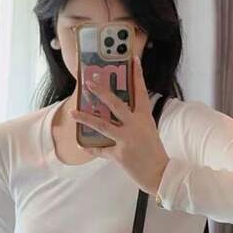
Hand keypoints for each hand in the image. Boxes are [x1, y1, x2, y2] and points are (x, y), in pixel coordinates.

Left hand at [70, 56, 169, 195]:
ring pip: (103, 125)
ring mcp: (127, 140)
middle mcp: (136, 125)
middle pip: (116, 104)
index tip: (133, 59)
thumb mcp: (148, 130)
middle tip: (88, 83)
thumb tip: (115, 110)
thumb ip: (134, 119)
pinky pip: (101, 150)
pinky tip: (81, 145)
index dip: (137, 75)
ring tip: (73, 112)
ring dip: (86, 118)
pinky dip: (91, 148)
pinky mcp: (120, 154)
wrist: (160, 173)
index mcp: (145, 117)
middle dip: (101, 92)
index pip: (141, 92)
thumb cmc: (153, 150)